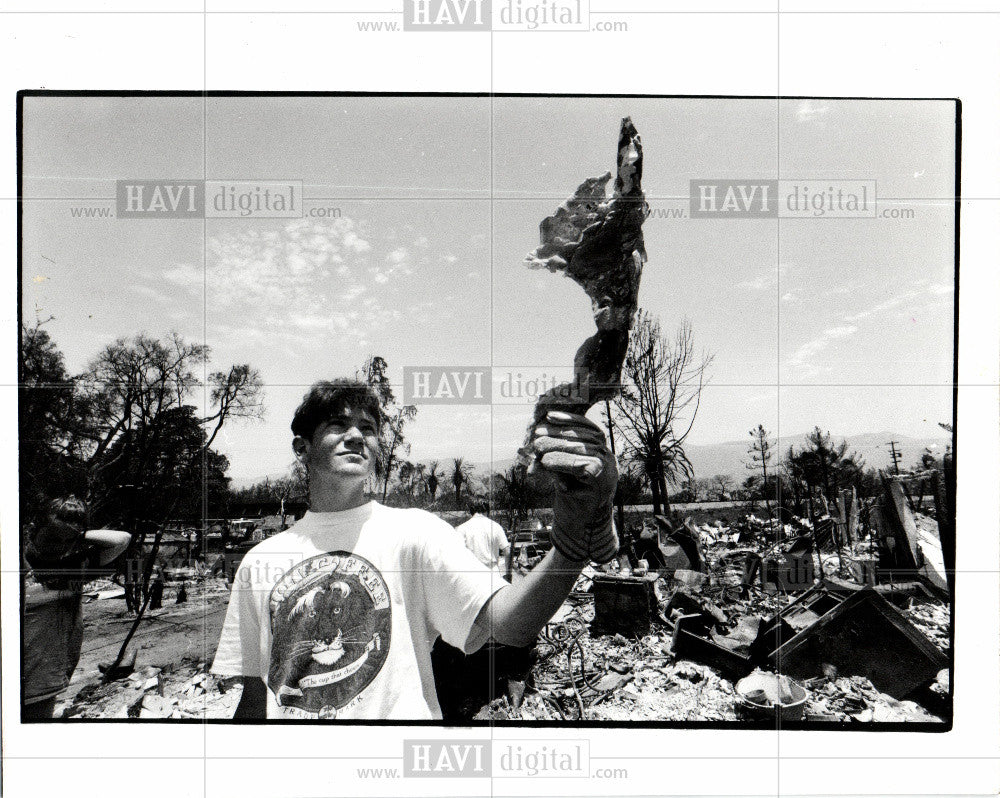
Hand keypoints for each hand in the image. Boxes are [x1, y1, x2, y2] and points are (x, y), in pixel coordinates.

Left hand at [529, 410, 618, 562]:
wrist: (582, 526)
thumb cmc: (572, 495)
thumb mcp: (563, 469)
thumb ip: (557, 453)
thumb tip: (538, 437)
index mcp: (602, 451)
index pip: (588, 428)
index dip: (569, 420)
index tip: (549, 416)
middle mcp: (609, 458)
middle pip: (583, 437)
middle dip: (557, 434)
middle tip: (537, 435)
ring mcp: (608, 471)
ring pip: (581, 450)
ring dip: (556, 447)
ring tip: (537, 448)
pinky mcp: (601, 484)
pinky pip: (580, 467)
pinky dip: (562, 462)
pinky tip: (546, 462)